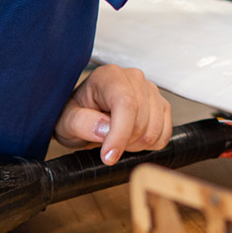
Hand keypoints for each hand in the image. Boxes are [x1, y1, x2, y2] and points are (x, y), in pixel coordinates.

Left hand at [53, 64, 171, 165]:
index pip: (126, 104)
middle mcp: (134, 79)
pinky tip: (132, 138)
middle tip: (106, 144)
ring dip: (136, 145)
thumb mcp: (66, 121)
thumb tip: (104, 129)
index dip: (120, 134)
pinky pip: (164, 134)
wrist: (85, 114)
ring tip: (118, 139)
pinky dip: (149, 145)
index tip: (108, 156)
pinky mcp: (161, 105)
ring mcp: (151, 91)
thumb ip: (81, 123)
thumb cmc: (75, 114)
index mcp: (109, 76)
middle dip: (124, 142)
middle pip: (142, 121)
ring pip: (155, 130)